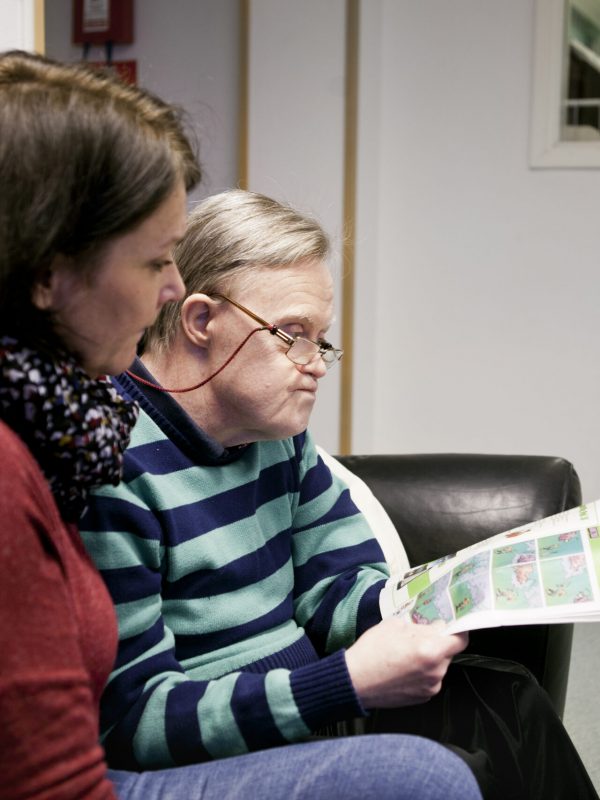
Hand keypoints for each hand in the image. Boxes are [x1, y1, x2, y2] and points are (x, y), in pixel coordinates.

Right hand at [344, 617, 467, 707]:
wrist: (355, 680)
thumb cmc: (372, 650)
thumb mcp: (395, 625)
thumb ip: (419, 626)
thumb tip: (432, 628)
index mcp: (431, 650)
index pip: (460, 640)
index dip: (457, 630)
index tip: (449, 626)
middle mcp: (436, 671)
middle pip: (448, 652)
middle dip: (437, 643)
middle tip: (418, 637)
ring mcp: (430, 687)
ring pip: (439, 666)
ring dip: (429, 658)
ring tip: (406, 655)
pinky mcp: (422, 698)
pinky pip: (430, 679)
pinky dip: (422, 672)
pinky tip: (403, 668)